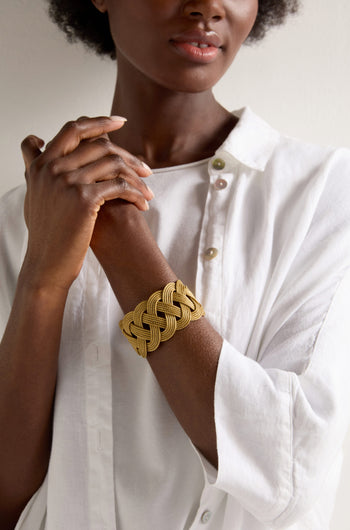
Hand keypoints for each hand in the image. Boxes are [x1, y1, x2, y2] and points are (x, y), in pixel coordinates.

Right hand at [20, 116, 152, 290]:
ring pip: (113, 163)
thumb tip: (37, 143)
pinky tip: (143, 204)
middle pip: (99, 144)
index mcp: (41, 164)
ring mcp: (66, 181)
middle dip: (128, 154)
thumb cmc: (46, 234)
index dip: (98, 122)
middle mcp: (51, 168)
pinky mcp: (83, 199)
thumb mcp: (34, 193)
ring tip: (148, 189)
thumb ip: (36, 166)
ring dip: (137, 176)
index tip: (119, 123)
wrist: (47, 265)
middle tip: (146, 168)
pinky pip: (119, 186)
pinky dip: (136, 194)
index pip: (73, 130)